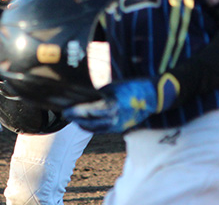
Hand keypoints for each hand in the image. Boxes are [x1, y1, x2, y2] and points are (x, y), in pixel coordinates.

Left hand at [63, 75, 177, 132]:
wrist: (153, 96)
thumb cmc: (132, 87)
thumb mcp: (114, 87)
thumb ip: (99, 94)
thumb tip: (83, 97)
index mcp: (112, 107)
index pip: (88, 112)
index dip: (75, 112)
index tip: (65, 110)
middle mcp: (114, 120)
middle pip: (89, 123)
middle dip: (76, 120)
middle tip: (66, 114)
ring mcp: (118, 126)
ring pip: (95, 130)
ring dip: (83, 125)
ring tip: (74, 118)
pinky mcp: (121, 129)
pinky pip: (103, 130)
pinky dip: (93, 127)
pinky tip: (86, 122)